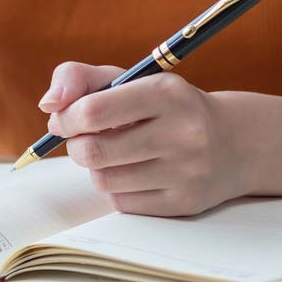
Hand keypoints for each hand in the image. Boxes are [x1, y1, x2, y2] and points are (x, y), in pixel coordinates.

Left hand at [40, 62, 249, 215]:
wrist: (233, 142)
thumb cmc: (164, 107)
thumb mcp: (129, 79)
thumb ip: (79, 78)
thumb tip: (48, 104)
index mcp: (166, 93)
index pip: (93, 111)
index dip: (65, 118)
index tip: (63, 120)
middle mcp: (182, 132)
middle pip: (93, 151)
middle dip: (76, 146)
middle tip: (82, 139)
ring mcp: (186, 171)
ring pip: (104, 179)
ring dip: (96, 167)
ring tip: (113, 153)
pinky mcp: (184, 203)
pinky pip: (122, 202)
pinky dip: (115, 188)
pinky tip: (133, 172)